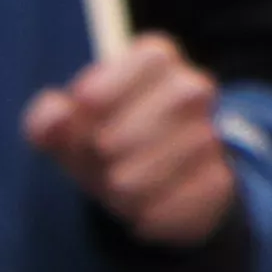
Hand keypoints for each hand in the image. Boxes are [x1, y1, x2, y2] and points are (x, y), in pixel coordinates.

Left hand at [21, 34, 241, 247]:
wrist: (141, 188)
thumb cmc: (98, 142)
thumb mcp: (67, 129)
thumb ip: (50, 119)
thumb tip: (57, 116)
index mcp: (155, 61)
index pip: (152, 57)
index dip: (118, 80)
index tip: (86, 105)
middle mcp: (193, 90)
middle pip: (174, 103)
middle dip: (124, 139)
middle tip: (101, 158)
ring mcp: (212, 134)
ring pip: (184, 152)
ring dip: (138, 181)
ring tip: (116, 191)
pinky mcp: (221, 179)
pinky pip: (195, 193)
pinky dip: (160, 210)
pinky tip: (140, 214)